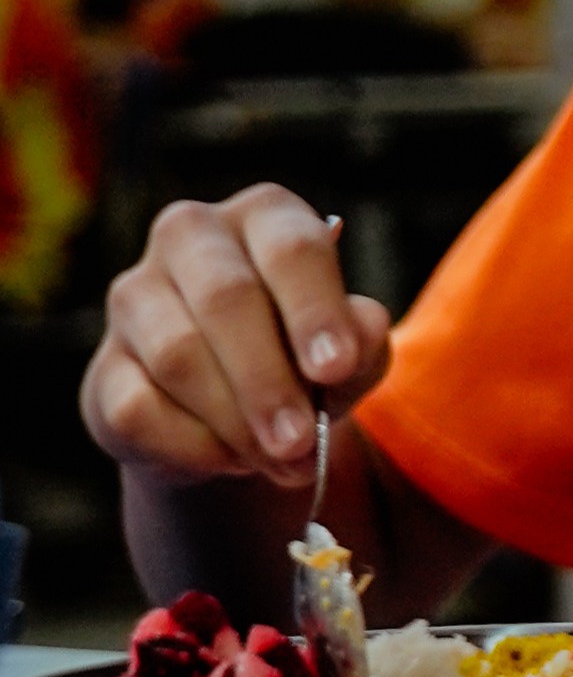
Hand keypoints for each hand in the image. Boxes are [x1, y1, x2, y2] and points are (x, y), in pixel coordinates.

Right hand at [83, 185, 396, 488]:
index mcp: (264, 215)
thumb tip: (354, 342)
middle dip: (268, 380)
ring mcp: (135, 296)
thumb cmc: (307, 356)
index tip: (336, 369)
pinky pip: (138, 408)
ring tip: (282, 460)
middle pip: (226, 299)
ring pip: (177, 355)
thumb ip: (363, 342)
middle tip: (301, 441)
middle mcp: (191, 237)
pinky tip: (229, 459)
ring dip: (235, 420)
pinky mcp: (105, 365)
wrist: (239, 410)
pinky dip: (193, 446)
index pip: (292, 248)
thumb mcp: (353, 348)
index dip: (314, 310)